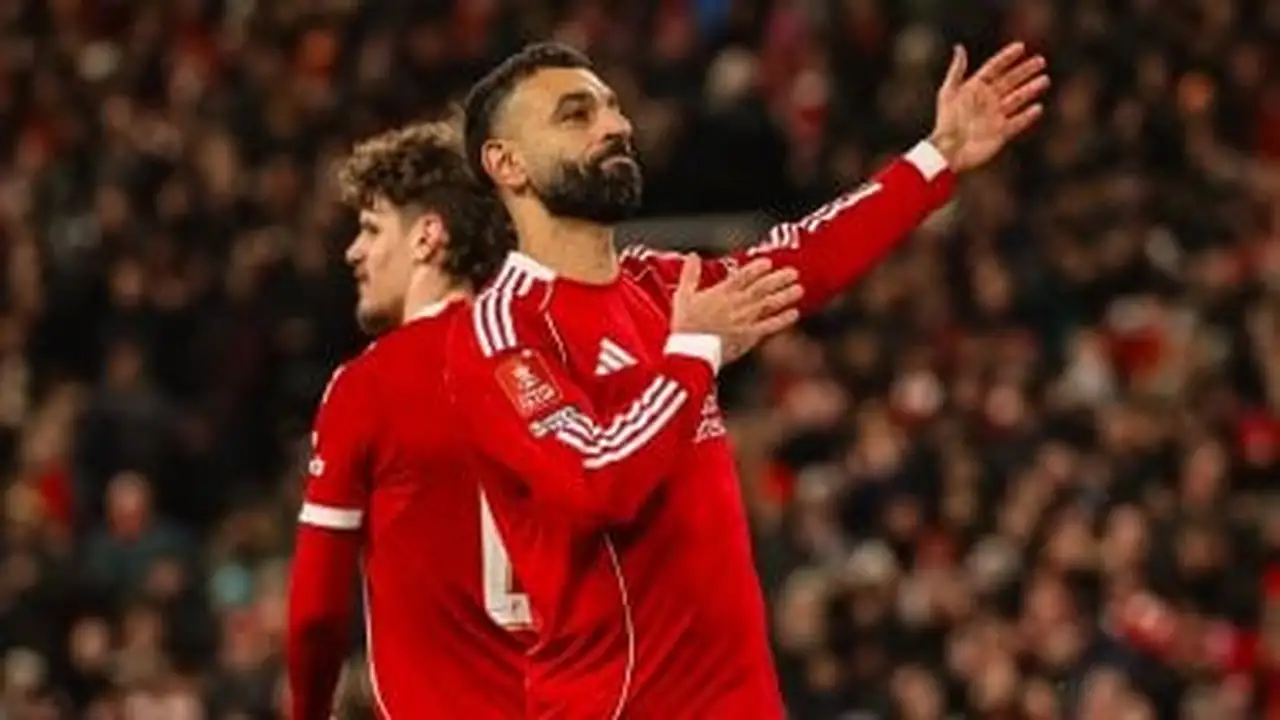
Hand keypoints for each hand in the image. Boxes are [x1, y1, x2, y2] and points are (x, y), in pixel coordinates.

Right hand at [670, 255, 802, 362]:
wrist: (692, 352)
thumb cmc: (686, 326)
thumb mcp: (683, 296)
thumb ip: (690, 275)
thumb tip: (693, 256)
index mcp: (721, 293)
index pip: (743, 276)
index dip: (757, 268)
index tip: (769, 262)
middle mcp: (737, 304)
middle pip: (761, 288)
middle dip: (778, 279)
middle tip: (793, 272)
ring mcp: (745, 320)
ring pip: (769, 305)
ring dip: (785, 296)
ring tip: (799, 289)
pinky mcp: (749, 336)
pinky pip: (770, 326)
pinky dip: (783, 319)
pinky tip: (794, 313)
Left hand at [930, 42, 1049, 171]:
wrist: (949, 151)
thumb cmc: (946, 121)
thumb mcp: (948, 93)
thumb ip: (956, 71)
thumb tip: (959, 47)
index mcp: (974, 89)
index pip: (994, 68)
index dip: (1006, 58)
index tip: (1021, 47)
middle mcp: (987, 100)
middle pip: (1010, 81)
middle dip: (1025, 71)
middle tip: (1040, 61)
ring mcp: (995, 116)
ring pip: (1017, 99)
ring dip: (1031, 90)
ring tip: (1044, 80)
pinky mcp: (1001, 133)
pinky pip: (1018, 122)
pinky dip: (1028, 116)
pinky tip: (1038, 107)